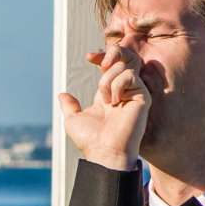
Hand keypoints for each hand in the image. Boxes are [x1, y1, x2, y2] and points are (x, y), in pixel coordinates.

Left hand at [59, 44, 151, 170]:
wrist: (104, 152)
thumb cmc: (90, 140)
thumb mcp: (73, 119)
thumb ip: (69, 106)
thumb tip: (61, 95)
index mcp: (109, 93)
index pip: (111, 65)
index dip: (102, 56)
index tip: (89, 57)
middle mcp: (124, 91)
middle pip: (127, 58)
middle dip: (113, 53)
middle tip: (100, 64)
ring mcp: (135, 93)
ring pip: (125, 66)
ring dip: (108, 79)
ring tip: (105, 99)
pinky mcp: (143, 97)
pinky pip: (130, 76)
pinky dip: (117, 85)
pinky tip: (114, 102)